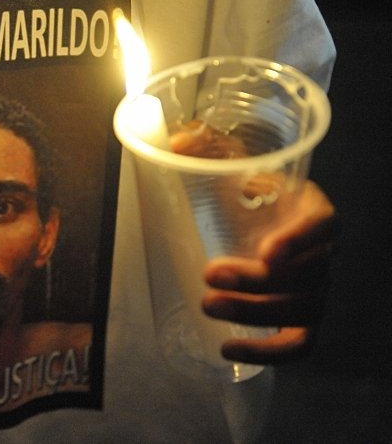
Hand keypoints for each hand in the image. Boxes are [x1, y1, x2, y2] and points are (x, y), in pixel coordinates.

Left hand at [171, 123, 338, 363]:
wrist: (242, 214)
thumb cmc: (238, 186)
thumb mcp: (223, 160)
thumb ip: (203, 146)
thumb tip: (173, 143)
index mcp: (310, 208)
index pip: (324, 224)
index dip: (302, 240)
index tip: (266, 251)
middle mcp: (321, 251)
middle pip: (309, 275)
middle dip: (259, 282)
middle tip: (210, 275)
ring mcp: (314, 288)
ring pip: (304, 310)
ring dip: (257, 313)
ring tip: (208, 306)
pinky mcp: (300, 318)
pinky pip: (301, 343)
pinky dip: (271, 353)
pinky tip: (229, 350)